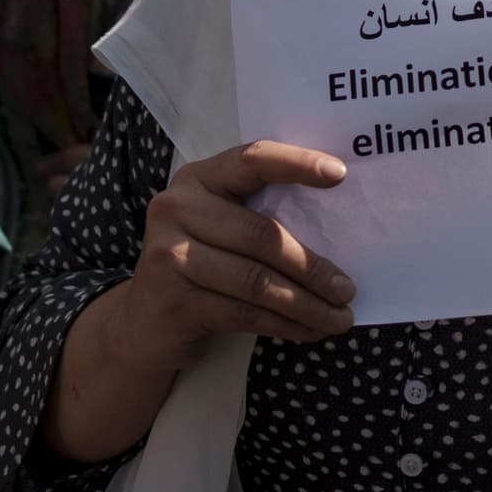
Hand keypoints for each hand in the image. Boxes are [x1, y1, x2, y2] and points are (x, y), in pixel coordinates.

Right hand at [119, 142, 357, 359]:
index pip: (253, 160)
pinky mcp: (174, 302)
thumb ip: (260, 213)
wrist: (143, 323)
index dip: (297, 164)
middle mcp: (176, 208)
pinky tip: (309, 332)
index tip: (340, 174)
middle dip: (313, 267)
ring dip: (306, 304)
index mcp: (198, 178)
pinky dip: (285, 324)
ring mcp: (170, 256)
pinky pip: (245, 313)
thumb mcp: (220, 226)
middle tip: (348, 289)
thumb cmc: (201, 265)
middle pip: (262, 235)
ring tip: (340, 318)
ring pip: (257, 281)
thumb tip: (341, 224)